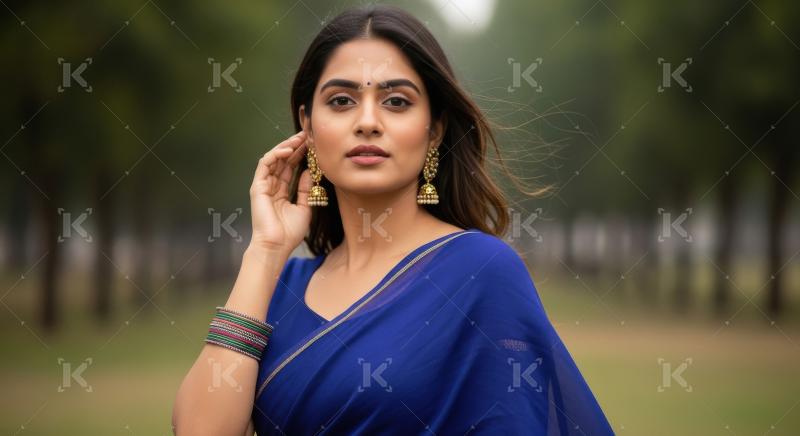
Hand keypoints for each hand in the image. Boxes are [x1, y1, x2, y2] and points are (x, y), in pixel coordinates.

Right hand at [248, 131, 313, 254]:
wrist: (276, 246)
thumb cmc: (289, 233)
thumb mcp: (304, 208)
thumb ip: (305, 190)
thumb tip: (308, 172)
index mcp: (281, 192)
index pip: (290, 168)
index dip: (300, 155)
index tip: (312, 145)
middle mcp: (271, 187)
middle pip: (282, 161)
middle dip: (294, 146)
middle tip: (306, 134)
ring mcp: (263, 186)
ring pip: (273, 159)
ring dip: (286, 147)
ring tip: (299, 138)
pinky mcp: (257, 187)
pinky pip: (265, 165)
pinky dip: (275, 155)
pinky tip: (288, 150)